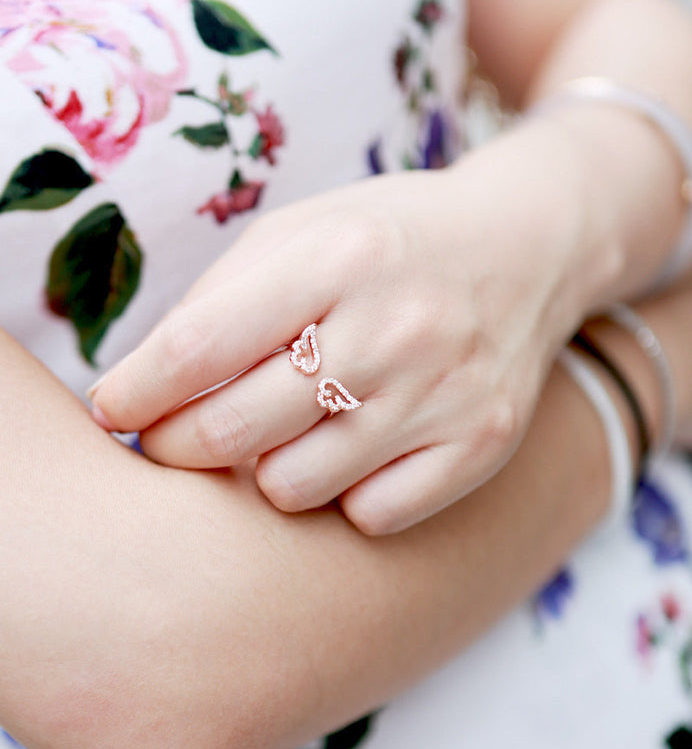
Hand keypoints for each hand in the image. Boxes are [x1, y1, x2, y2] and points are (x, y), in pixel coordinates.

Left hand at [88, 122, 591, 533]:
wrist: (527, 249)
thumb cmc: (388, 241)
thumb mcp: (300, 231)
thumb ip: (219, 302)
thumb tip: (142, 389)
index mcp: (337, 259)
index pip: (196, 350)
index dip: (134, 393)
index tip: (112, 409)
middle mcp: (394, 329)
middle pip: (233, 432)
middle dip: (174, 446)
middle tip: (168, 437)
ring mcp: (443, 395)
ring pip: (293, 490)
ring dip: (261, 471)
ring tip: (276, 435)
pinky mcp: (478, 445)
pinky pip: (369, 517)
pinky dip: (340, 495)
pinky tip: (346, 453)